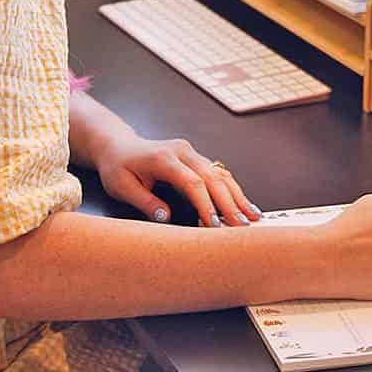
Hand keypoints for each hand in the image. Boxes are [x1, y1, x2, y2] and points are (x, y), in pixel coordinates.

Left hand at [94, 132, 261, 227]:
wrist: (119, 146)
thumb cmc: (118, 166)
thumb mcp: (121, 186)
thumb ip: (144, 201)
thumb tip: (165, 217)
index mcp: (164, 157)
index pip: (192, 182)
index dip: (206, 204)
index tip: (215, 225)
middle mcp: (181, 151)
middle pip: (212, 177)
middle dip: (229, 203)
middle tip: (243, 226)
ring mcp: (190, 152)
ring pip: (220, 174)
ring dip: (237, 196)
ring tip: (253, 216)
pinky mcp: (195, 157)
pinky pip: (218, 173)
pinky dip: (232, 189)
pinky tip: (244, 204)